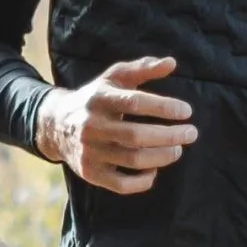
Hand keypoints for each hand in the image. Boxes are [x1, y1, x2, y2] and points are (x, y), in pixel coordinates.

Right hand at [34, 55, 197, 194]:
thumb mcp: (114, 78)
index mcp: (99, 98)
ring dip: (162, 157)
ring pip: (132, 159)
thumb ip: (142, 68)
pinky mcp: (90, 173)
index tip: (186, 111)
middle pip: (136, 135)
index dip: (164, 107)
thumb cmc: (95, 98)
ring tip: (178, 149)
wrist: (55, 125)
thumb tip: (171, 63)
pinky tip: (155, 169)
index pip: (134, 102)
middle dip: (170, 136)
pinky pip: (121, 184)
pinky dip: (143, 180)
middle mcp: (91, 125)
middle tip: (191, 133)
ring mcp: (89, 151)